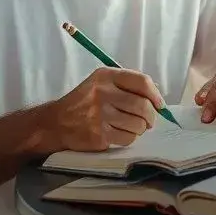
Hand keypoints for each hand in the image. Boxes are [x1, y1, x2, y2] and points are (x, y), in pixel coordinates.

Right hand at [49, 67, 163, 151]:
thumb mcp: (101, 83)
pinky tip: (121, 134)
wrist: (56, 122)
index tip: (159, 104)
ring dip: (140, 128)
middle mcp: (103, 93)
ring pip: (137, 124)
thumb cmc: (84, 102)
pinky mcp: (99, 134)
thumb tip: (157, 94)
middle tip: (150, 121)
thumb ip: (126, 85)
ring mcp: (100, 115)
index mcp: (106, 76)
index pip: (142, 82)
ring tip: (133, 127)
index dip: (155, 95)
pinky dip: (130, 138)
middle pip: (142, 105)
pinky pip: (128, 138)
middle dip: (151, 116)